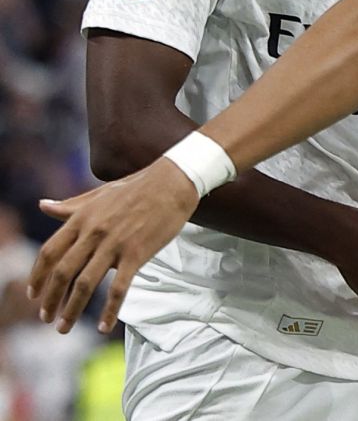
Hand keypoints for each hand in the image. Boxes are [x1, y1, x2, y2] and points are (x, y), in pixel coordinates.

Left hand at [29, 158, 199, 333]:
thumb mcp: (98, 194)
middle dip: (50, 300)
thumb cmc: (136, 187)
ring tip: (63, 328)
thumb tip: (42, 205)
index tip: (32, 295)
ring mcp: (115, 244)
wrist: (172, 183)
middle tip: (45, 319)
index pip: (49, 252)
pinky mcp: (137, 254)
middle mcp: (93, 232)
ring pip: (85, 284)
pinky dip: (109, 310)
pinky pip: (119, 288)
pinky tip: (104, 327)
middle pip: (62, 273)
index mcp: (81, 219)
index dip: (37, 276)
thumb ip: (70, 205)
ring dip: (71, 310)